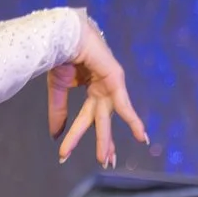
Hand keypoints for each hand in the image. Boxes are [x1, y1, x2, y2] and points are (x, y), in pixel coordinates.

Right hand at [48, 15, 150, 167]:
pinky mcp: (115, 78)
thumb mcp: (57, 88)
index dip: (78, 135)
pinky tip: (141, 137)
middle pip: (101, 121)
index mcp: (90, 87)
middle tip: (106, 163)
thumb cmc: (60, 54)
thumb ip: (59, 113)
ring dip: (106, 139)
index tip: (66, 154)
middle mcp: (102, 88)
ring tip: (108, 160)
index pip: (87, 117)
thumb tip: (55, 136)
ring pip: (109, 117)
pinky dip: (132, 120)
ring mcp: (110, 84)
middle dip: (103, 143)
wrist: (62, 34)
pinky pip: (124, 104)